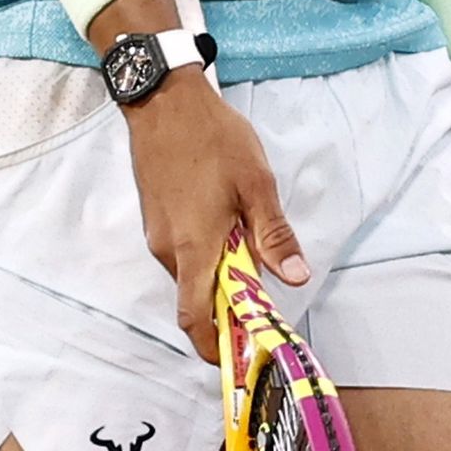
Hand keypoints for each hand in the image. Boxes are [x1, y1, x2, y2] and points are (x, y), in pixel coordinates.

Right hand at [123, 67, 308, 362]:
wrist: (163, 98)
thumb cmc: (212, 138)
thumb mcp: (255, 182)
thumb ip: (274, 234)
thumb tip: (296, 277)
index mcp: (194, 247)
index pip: (195, 319)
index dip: (215, 345)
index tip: (242, 352)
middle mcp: (168, 249)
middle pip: (196, 297)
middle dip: (226, 302)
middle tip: (262, 286)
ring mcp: (157, 232)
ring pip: (189, 271)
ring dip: (217, 271)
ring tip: (246, 238)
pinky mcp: (154, 215)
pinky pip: (181, 249)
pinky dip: (203, 251)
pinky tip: (225, 219)